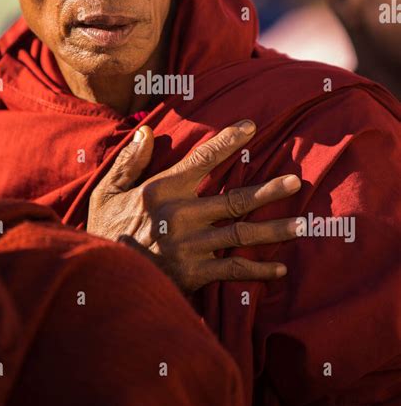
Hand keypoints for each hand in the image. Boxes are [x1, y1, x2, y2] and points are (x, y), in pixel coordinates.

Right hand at [87, 120, 300, 291]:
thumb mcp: (107, 192)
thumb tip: (147, 131)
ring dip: (274, 230)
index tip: (251, 127)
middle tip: (296, 181)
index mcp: (162, 190)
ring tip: (303, 224)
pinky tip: (280, 269)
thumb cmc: (105, 231)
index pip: (202, 159)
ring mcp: (190, 246)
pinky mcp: (194, 274)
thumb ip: (129, 161)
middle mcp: (180, 215)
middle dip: (269, 190)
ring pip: (241, 234)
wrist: (101, 279)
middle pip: (234, 199)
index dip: (228, 141)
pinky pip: (233, 270)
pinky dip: (258, 270)